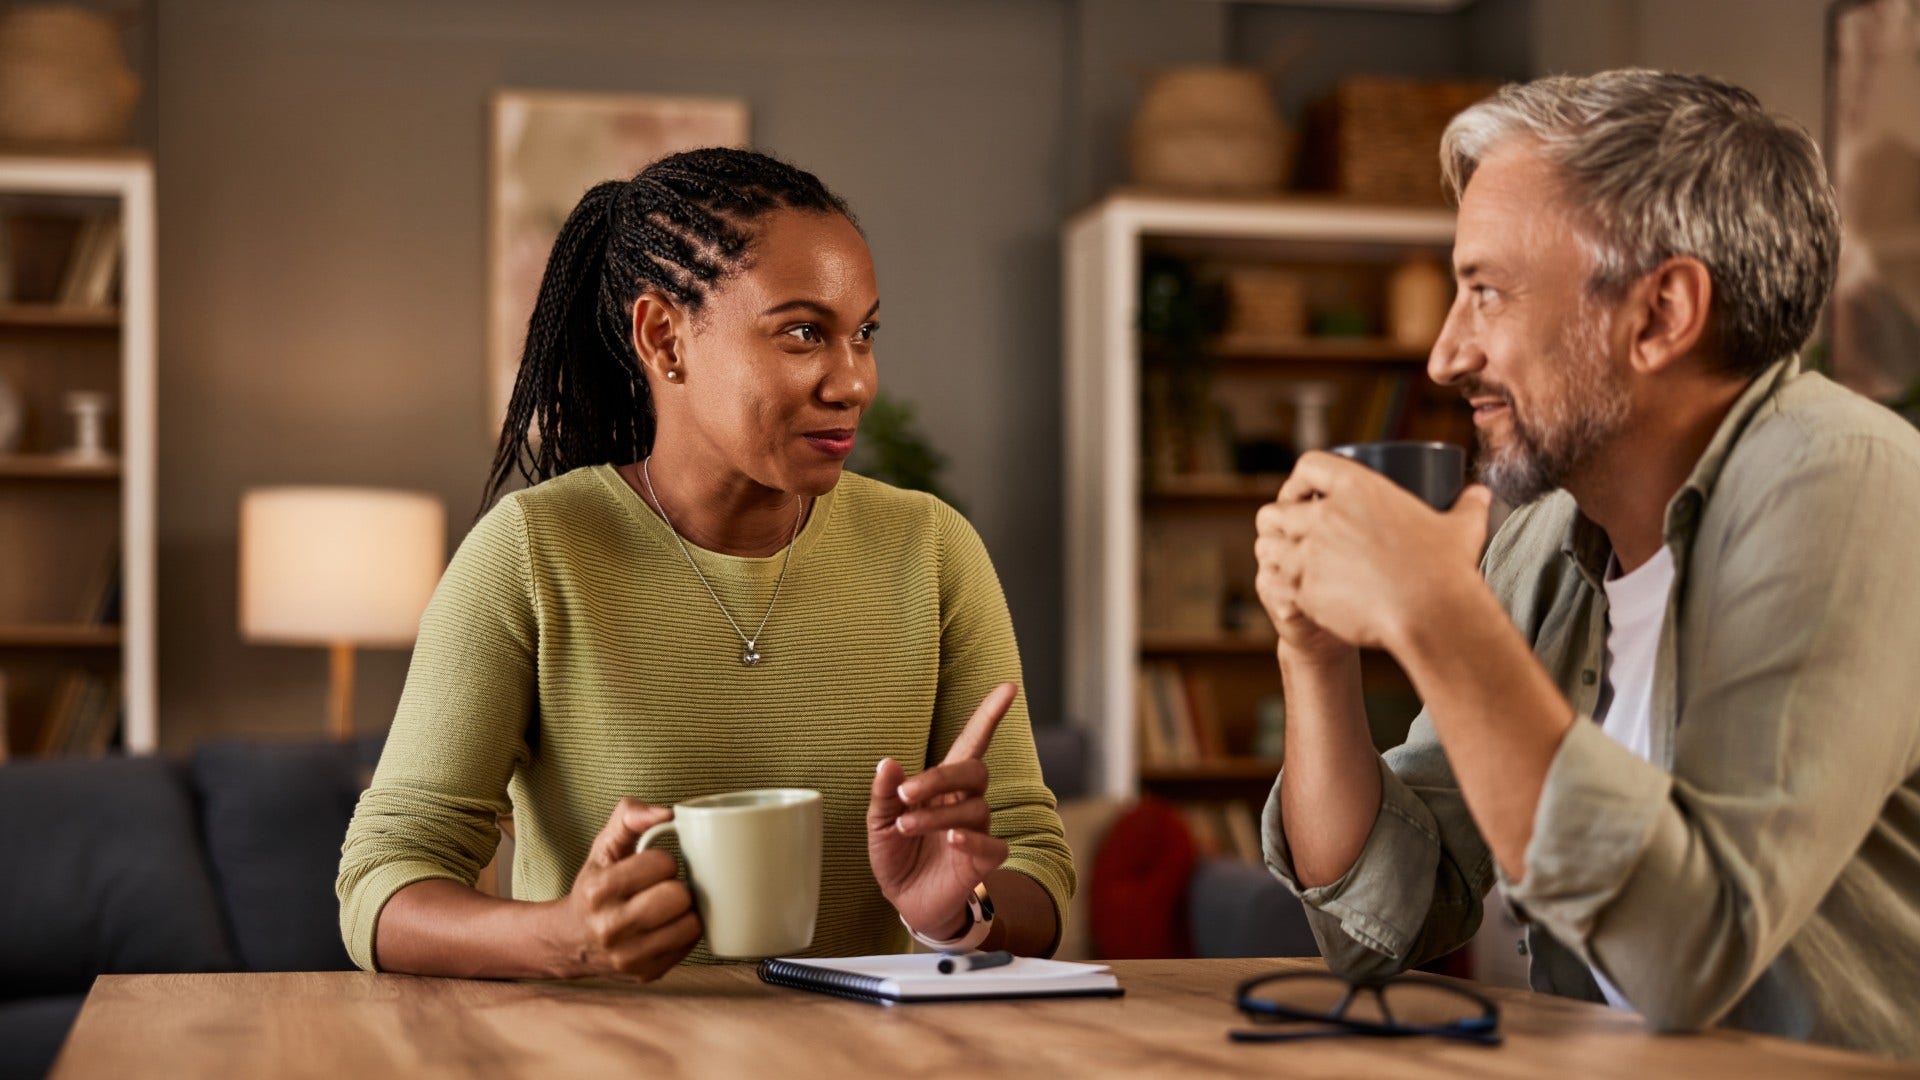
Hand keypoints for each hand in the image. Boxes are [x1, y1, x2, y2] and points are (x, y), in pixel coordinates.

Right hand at [550, 798, 701, 980]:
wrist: (571, 940)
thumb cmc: (596, 884)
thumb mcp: (604, 846)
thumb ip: (630, 816)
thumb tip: (666, 813)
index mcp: (598, 891)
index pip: (662, 864)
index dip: (664, 860)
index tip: (653, 866)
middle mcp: (609, 928)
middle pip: (677, 897)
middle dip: (676, 886)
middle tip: (663, 887)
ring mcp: (628, 957)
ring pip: (690, 925)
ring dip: (685, 911)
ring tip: (668, 907)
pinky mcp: (646, 974)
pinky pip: (689, 945)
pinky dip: (684, 932)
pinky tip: (667, 925)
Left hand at [868, 683, 1016, 939]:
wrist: (906, 900)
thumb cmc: (897, 854)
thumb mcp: (879, 822)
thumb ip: (884, 793)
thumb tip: (887, 763)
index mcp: (942, 785)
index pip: (972, 743)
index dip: (989, 715)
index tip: (1008, 688)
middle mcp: (965, 801)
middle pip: (974, 771)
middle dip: (940, 776)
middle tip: (905, 794)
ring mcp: (977, 829)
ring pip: (974, 808)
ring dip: (937, 815)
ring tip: (906, 826)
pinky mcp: (984, 859)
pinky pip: (991, 844)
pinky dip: (972, 839)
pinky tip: (952, 840)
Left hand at [1257, 452, 1492, 652]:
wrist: (1431, 615)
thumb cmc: (1447, 570)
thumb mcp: (1461, 529)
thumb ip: (1469, 506)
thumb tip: (1481, 492)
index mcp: (1356, 488)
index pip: (1309, 465)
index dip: (1300, 479)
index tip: (1303, 494)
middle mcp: (1324, 515)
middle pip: (1276, 509)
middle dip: (1277, 521)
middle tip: (1290, 534)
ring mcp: (1309, 552)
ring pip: (1266, 545)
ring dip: (1273, 552)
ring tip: (1285, 561)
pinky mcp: (1304, 588)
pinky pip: (1274, 581)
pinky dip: (1278, 585)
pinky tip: (1289, 591)